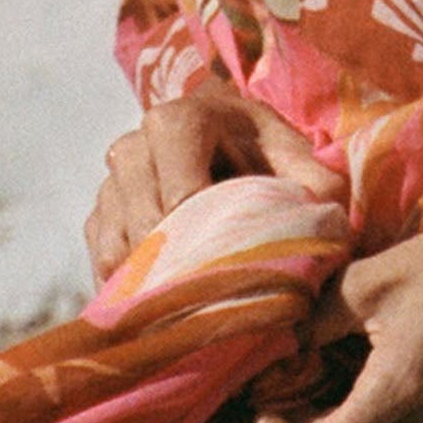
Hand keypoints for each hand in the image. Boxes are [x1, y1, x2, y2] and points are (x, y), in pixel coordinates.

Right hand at [84, 80, 346, 281]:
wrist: (225, 140)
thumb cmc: (262, 151)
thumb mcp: (295, 157)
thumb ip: (317, 183)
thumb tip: (326, 222)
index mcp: (178, 121)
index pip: (182, 195)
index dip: (211, 238)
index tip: (240, 268)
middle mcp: (132, 147)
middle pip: (147, 226)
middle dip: (185, 265)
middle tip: (221, 297)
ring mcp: (109, 184)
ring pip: (120, 249)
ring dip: (157, 281)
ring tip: (197, 301)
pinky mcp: (97, 217)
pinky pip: (104, 262)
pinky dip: (133, 288)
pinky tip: (167, 301)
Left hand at [248, 200, 422, 422]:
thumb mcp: (368, 279)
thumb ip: (312, 325)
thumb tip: (276, 355)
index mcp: (402, 389)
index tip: (266, 409)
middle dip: (311, 415)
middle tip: (302, 366)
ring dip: (353, 411)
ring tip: (360, 354)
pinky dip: (390, 412)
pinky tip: (402, 363)